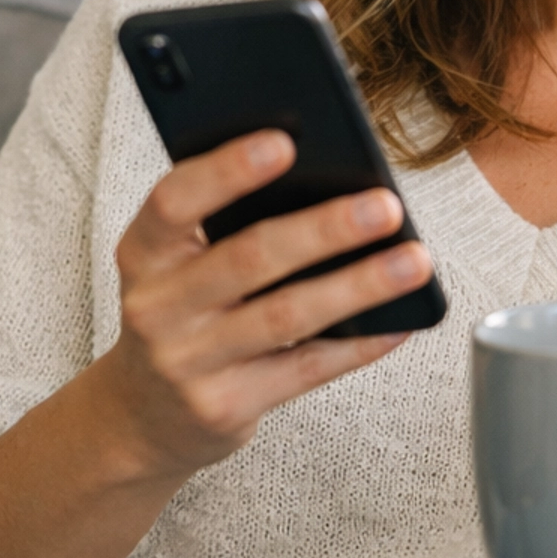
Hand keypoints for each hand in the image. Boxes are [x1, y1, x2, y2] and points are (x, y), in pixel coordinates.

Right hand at [103, 128, 431, 479]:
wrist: (143, 416)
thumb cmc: (180, 314)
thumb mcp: (176, 265)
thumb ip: (225, 226)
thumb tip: (328, 181)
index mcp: (143, 252)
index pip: (175, 200)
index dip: (227, 169)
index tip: (285, 141)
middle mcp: (157, 307)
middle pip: (248, 257)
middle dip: (324, 228)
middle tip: (385, 206)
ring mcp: (189, 362)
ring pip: (287, 315)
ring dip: (358, 285)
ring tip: (414, 260)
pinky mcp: (225, 406)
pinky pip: (306, 368)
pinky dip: (359, 344)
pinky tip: (400, 322)